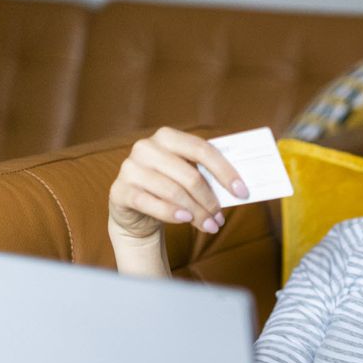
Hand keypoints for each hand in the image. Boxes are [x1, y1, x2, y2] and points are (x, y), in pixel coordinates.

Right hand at [108, 126, 247, 239]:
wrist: (136, 209)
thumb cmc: (170, 189)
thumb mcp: (188, 177)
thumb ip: (208, 177)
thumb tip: (238, 189)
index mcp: (168, 137)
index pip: (202, 150)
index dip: (225, 171)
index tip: (242, 191)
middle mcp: (146, 148)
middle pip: (189, 175)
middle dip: (210, 200)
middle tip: (221, 218)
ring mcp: (130, 168)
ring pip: (173, 192)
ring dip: (196, 213)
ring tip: (210, 226)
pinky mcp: (120, 190)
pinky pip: (150, 203)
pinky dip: (171, 213)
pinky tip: (185, 221)